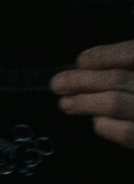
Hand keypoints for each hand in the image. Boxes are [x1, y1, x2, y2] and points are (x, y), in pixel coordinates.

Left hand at [59, 38, 133, 158]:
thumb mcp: (131, 75)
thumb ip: (119, 67)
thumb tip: (84, 65)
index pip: (131, 53)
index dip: (104, 56)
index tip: (81, 61)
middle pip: (118, 79)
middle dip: (82, 80)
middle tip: (57, 84)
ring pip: (115, 103)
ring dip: (84, 102)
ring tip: (65, 103)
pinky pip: (123, 131)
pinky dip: (104, 124)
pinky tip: (97, 121)